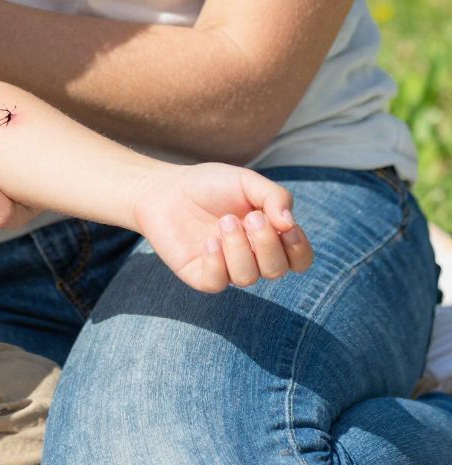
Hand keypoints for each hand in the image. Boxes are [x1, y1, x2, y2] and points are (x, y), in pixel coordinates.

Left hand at [131, 164, 312, 293]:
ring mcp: (226, 269)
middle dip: (266, 244)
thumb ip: (274, 197)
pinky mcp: (201, 276)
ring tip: (224, 222)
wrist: (164, 189)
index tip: (286, 226)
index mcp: (269, 237)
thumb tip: (289, 224)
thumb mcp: (246, 181)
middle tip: (249, 217)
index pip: (299, 259)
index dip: (299, 248)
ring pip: (247, 278)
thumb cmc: (209, 185)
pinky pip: (218, 283)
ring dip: (239, 248)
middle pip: (277, 270)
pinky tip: (208, 241)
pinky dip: (217, 262)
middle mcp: (252, 258)